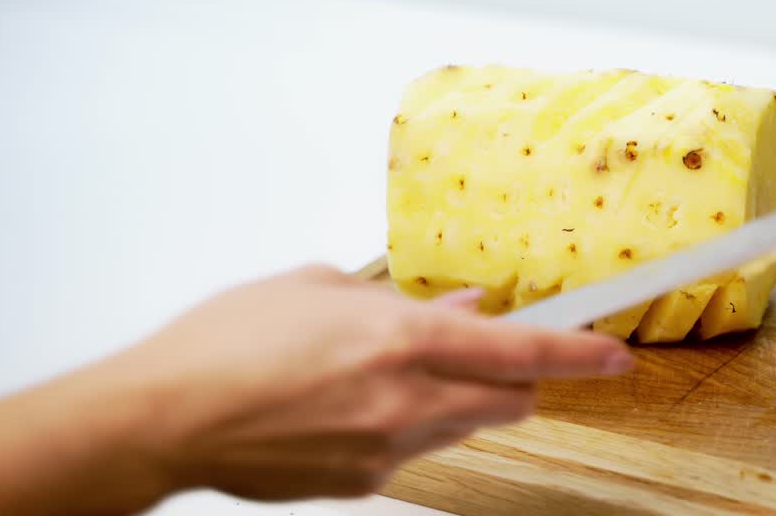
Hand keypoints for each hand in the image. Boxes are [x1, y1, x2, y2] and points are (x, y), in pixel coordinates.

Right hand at [115, 264, 631, 503]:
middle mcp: (405, 401)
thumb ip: (403, 300)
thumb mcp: (320, 289)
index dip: (580, 355)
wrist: (162, 418)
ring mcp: (385, 451)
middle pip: (510, 404)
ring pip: (462, 428)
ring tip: (389, 372)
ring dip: (454, 400)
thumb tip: (461, 308)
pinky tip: (350, 405)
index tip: (614, 354)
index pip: (521, 354)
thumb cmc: (226, 343)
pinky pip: (410, 453)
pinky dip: (405, 426)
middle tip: (487, 356)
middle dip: (517, 382)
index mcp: (401, 340)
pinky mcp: (360, 485)